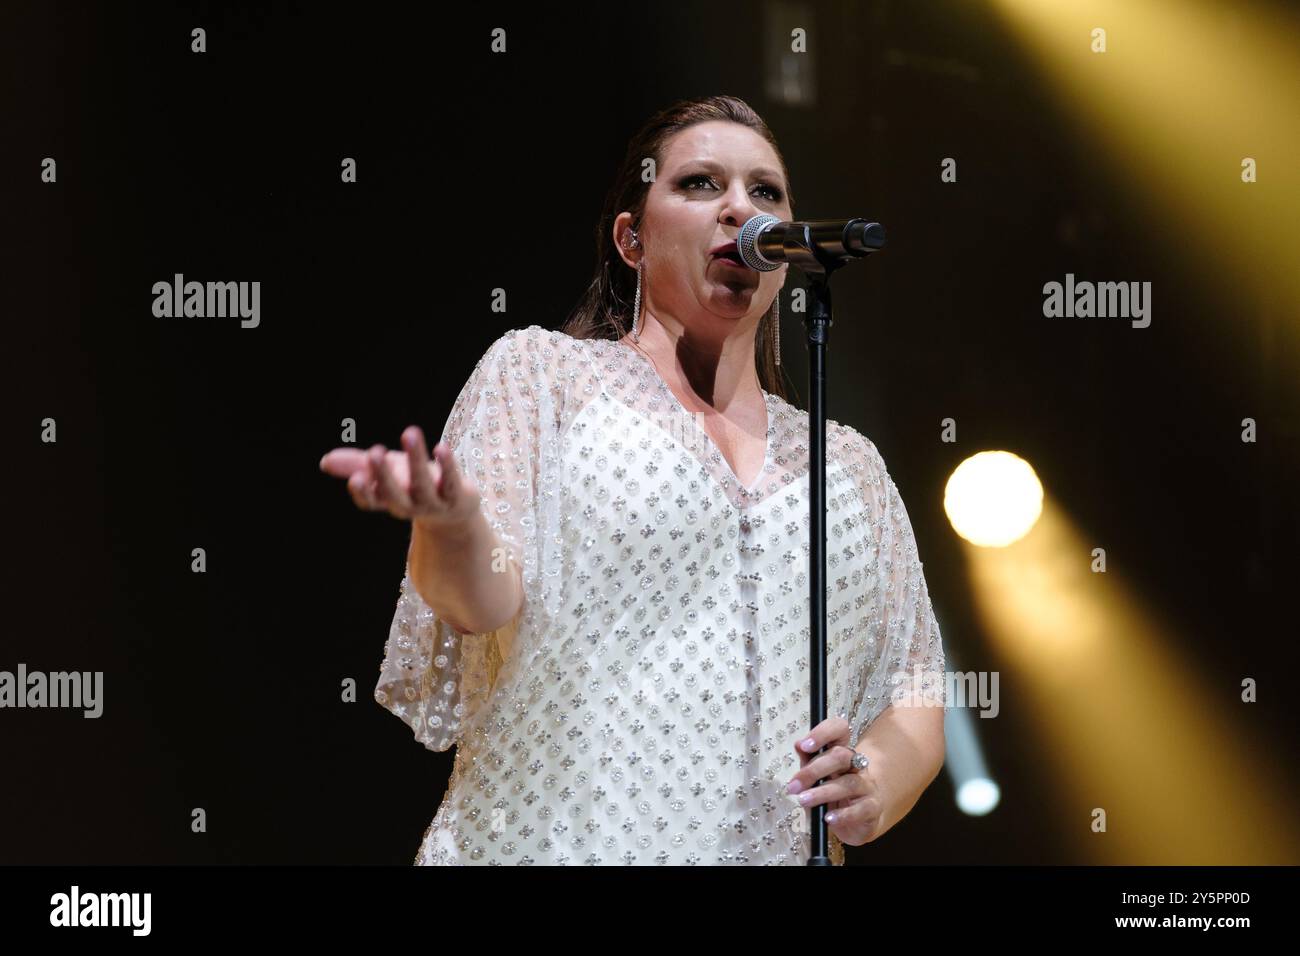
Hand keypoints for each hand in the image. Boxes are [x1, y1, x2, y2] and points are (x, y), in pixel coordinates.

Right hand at [319, 426, 480, 530]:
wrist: (455, 509)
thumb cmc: (413, 484)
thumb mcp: (387, 471)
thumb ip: (357, 465)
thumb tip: (325, 461)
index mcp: (389, 500)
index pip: (371, 501)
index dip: (364, 492)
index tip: (356, 477)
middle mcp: (410, 505)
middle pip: (395, 495)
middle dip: (384, 475)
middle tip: (374, 452)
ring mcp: (434, 503)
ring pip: (423, 483)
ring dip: (416, 459)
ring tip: (409, 432)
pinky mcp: (457, 496)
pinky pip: (451, 481)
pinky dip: (447, 465)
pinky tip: (440, 447)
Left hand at [788, 715, 881, 846]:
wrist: (856, 822)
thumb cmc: (832, 797)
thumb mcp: (814, 779)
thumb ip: (807, 762)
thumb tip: (798, 744)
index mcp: (841, 752)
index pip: (840, 730)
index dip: (823, 733)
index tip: (804, 745)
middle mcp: (857, 765)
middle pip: (841, 756)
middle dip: (814, 769)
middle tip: (794, 785)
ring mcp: (867, 786)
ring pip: (848, 783)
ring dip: (823, 792)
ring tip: (803, 800)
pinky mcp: (873, 807)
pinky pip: (861, 808)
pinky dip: (843, 814)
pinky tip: (828, 818)